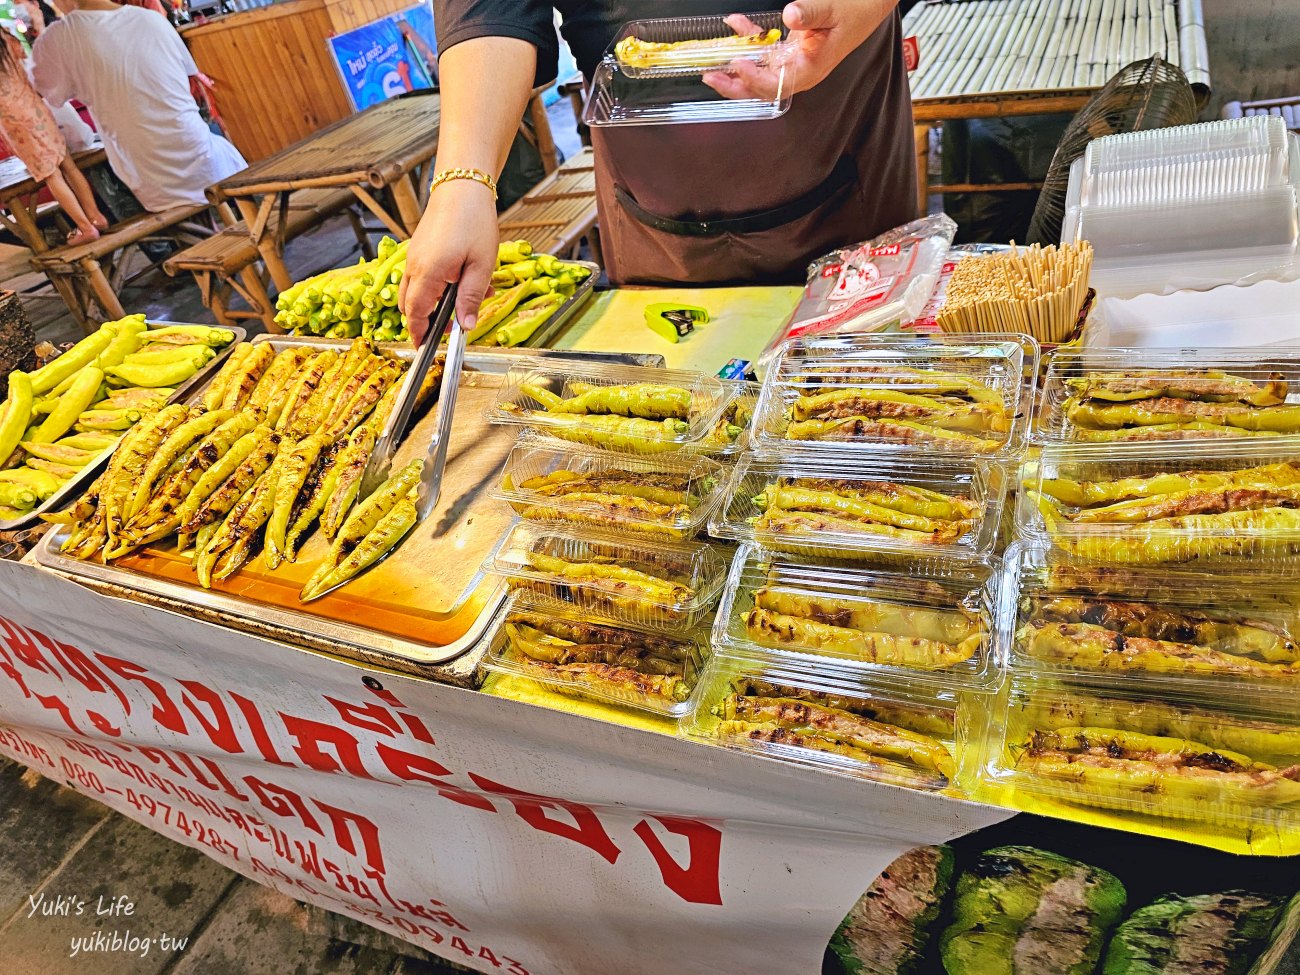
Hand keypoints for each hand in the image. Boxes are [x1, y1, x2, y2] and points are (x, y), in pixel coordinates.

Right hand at [398, 180, 497, 344]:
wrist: (462, 186)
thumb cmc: (474, 222)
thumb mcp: (481, 266)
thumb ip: (471, 298)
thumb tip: (465, 327)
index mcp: (427, 273)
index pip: (415, 313)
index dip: (419, 333)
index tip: (425, 347)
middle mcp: (414, 266)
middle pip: (410, 304)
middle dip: (426, 320)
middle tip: (450, 326)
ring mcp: (414, 255)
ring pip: (416, 290)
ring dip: (436, 301)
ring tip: (469, 296)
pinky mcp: (419, 247)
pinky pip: (422, 274)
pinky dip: (437, 284)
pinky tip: (464, 277)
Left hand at [702, 2, 896, 99]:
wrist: (871, 5)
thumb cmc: (859, 11)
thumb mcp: (836, 9)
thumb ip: (813, 12)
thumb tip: (791, 15)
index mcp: (811, 69)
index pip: (777, 85)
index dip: (754, 79)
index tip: (738, 64)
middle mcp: (800, 70)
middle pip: (761, 88)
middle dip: (735, 86)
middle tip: (711, 76)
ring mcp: (794, 60)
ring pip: (759, 72)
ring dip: (735, 68)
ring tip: (714, 62)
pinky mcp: (790, 48)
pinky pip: (765, 49)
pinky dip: (750, 39)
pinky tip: (736, 24)